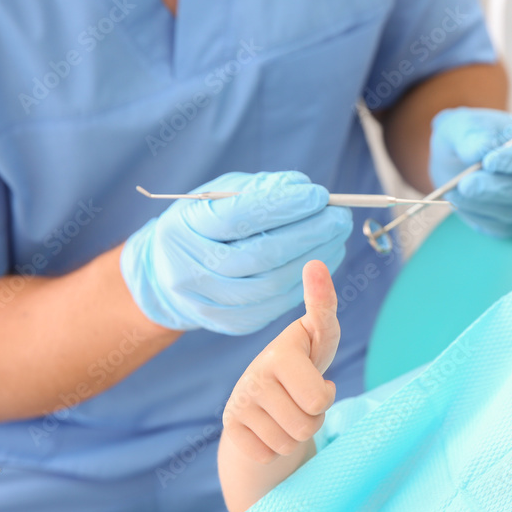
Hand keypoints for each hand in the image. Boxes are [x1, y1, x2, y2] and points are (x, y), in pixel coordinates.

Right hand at [120, 171, 351, 334]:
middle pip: (262, 255)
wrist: (171, 273)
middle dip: (310, 233)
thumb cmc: (203, 224)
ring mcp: (211, 303)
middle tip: (340, 217)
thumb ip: (260, 190)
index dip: (284, 207)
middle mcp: (193, 270)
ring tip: (338, 237)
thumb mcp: (220, 195)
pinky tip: (324, 261)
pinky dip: (307, 282)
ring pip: (274, 284)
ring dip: (316, 259)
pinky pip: (278, 304)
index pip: (240, 217)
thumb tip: (304, 188)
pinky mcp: (232, 323)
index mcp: (184, 230)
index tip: (319, 196)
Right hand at [221, 260, 337, 463]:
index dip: (322, 394)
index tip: (292, 374)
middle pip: (308, 424)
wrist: (268, 396)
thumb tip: (315, 263)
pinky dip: (276, 448)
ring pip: (289, 442)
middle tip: (307, 399)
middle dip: (316, 417)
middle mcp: (254, 376)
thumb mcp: (320, 336)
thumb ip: (322, 305)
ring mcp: (238, 404)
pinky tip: (271, 426)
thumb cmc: (303, 361)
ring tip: (291, 410)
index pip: (319, 398)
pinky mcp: (230, 429)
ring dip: (297, 432)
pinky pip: (268, 455)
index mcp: (280, 354)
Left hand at [429, 107, 511, 236]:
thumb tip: (480, 150)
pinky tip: (458, 199)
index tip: (489, 161)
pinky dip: (476, 214)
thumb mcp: (463, 124)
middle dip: (495, 188)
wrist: (457, 159)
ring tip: (452, 189)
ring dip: (480, 202)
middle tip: (465, 183)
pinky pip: (500, 227)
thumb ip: (471, 133)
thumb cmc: (468, 135)